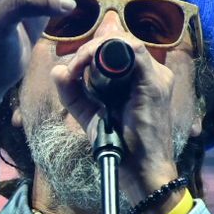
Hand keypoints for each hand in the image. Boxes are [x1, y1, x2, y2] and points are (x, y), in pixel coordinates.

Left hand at [49, 38, 187, 209]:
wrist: (142, 172)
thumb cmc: (121, 147)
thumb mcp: (90, 115)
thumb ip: (73, 93)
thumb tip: (57, 70)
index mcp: (139, 78)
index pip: (115, 48)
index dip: (90, 50)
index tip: (71, 67)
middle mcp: (151, 72)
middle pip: (119, 41)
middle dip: (89, 48)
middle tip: (72, 65)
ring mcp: (156, 75)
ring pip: (124, 41)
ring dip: (94, 48)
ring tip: (77, 65)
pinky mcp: (155, 82)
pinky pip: (133, 50)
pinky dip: (105, 52)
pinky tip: (86, 65)